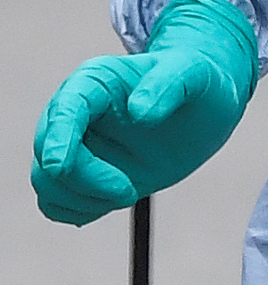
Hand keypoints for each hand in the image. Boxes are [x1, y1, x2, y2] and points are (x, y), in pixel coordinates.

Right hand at [31, 0, 257, 224]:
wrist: (205, 107)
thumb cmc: (196, 82)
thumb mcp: (192, 73)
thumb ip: (168, 85)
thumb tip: (140, 112)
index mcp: (95, 82)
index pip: (64, 110)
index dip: (58, 139)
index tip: (60, 166)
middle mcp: (77, 114)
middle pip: (47, 152)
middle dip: (82, 180)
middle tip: (129, 190)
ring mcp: (80, 147)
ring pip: (46, 182)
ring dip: (81, 199)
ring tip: (128, 192)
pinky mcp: (90, 175)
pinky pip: (58, 202)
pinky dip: (77, 211)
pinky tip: (112, 202)